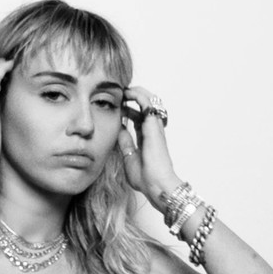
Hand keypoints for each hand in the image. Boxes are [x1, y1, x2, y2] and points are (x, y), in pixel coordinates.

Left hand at [117, 86, 181, 212]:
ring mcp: (154, 127)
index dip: (128, 110)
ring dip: (136, 92)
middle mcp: (152, 130)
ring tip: (123, 89)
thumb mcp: (129, 158)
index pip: (138, 119)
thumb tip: (118, 130)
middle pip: (145, 107)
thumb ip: (125, 144)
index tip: (117, 106)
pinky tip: (127, 92)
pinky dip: (139, 95)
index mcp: (146, 139)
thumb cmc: (145, 178)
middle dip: (132, 97)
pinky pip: (148, 103)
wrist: (156, 184)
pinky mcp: (154, 125)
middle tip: (119, 93)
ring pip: (149, 101)